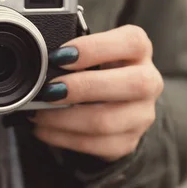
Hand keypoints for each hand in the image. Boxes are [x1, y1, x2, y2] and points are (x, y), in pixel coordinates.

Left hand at [31, 25, 163, 161]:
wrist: (113, 104)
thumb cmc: (95, 69)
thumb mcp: (88, 54)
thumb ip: (70, 54)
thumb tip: (37, 63)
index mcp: (139, 50)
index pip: (130, 42)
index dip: (94, 48)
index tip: (60, 56)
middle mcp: (149, 81)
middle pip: (131, 84)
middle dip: (83, 87)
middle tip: (50, 90)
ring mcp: (142, 115)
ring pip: (108, 121)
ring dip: (65, 118)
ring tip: (39, 113)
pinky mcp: (129, 142)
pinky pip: (96, 145)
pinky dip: (63, 138)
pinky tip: (45, 129)